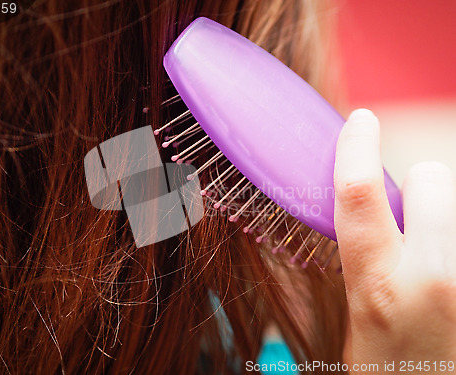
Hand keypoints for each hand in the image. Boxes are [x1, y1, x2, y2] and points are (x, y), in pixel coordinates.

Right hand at [334, 109, 455, 373]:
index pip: (359, 194)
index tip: (360, 121)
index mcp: (376, 287)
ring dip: (446, 215)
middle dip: (419, 187)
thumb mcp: (358, 309)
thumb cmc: (390, 364)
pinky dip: (455, 236)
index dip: (356, 147)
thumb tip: (371, 200)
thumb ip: (365, 253)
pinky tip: (452, 277)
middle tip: (412, 223)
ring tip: (439, 260)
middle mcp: (435, 279)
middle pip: (433, 176)